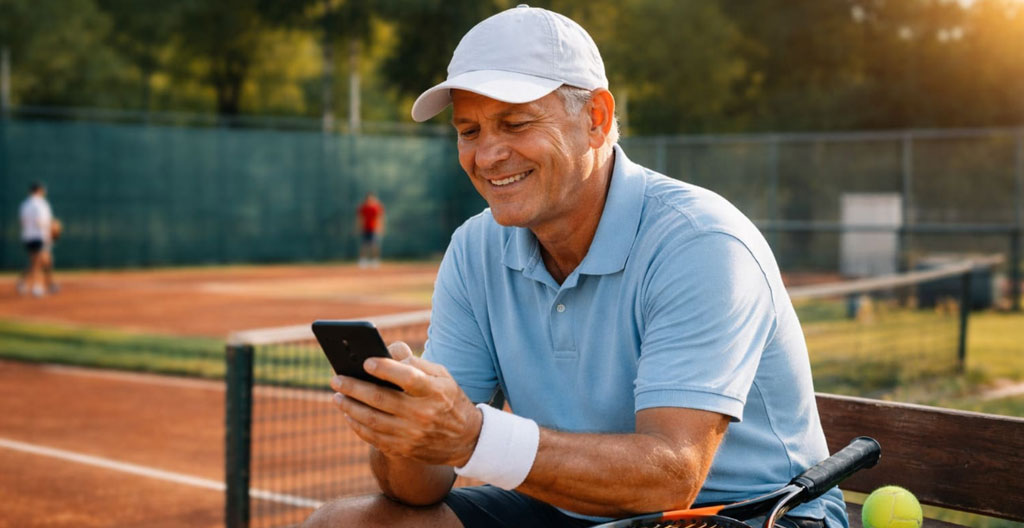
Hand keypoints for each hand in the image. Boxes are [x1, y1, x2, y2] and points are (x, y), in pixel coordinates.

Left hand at [330, 342, 481, 466]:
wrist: (466, 439)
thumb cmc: (449, 399)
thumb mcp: (442, 376)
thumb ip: (415, 362)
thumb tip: (387, 350)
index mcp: (433, 391)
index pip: (406, 378)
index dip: (385, 369)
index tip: (366, 361)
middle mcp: (422, 414)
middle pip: (380, 399)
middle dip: (353, 387)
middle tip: (336, 378)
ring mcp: (412, 435)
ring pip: (371, 420)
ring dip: (350, 407)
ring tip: (337, 396)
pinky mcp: (404, 449)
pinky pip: (373, 438)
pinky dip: (357, 426)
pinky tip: (348, 414)